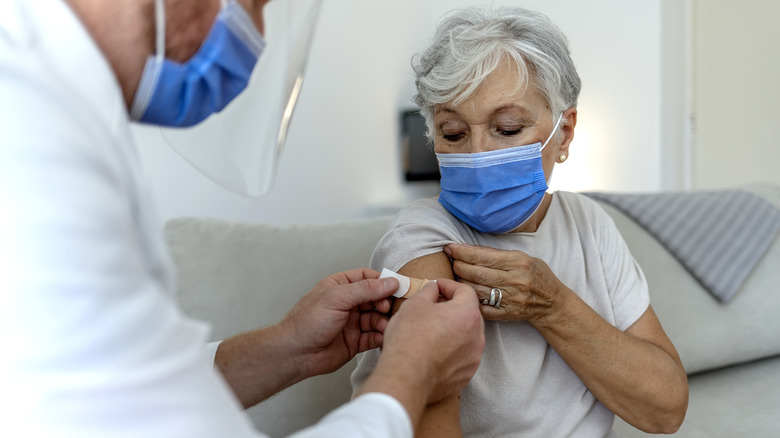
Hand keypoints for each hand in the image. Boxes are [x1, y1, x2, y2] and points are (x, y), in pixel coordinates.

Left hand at [278, 268, 397, 378]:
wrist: (296, 353)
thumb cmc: (308, 321)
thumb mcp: (337, 297)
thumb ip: (366, 289)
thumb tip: (390, 282)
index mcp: (341, 286)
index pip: (368, 278)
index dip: (383, 282)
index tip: (397, 287)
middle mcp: (348, 303)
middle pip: (376, 299)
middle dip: (385, 303)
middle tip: (388, 309)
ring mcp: (352, 323)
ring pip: (377, 318)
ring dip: (383, 321)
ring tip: (384, 326)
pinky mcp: (355, 341)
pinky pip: (373, 336)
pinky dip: (380, 336)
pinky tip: (382, 337)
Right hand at [379, 279, 484, 404]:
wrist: (406, 378)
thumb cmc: (409, 341)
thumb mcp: (414, 304)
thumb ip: (429, 291)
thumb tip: (433, 290)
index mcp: (467, 314)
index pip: (465, 291)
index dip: (449, 285)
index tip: (437, 287)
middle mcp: (477, 336)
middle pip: (468, 314)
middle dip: (452, 308)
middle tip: (432, 308)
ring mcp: (473, 358)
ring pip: (466, 336)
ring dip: (452, 330)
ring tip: (431, 331)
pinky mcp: (466, 375)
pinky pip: (462, 356)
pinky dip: (451, 351)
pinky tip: (433, 351)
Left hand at [445, 243, 567, 326]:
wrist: (552, 303)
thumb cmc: (536, 276)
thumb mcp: (523, 258)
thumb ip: (498, 255)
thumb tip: (469, 249)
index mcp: (518, 262)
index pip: (482, 256)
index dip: (462, 251)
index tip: (449, 248)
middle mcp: (514, 280)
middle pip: (476, 273)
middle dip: (458, 266)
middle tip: (451, 261)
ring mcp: (510, 299)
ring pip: (476, 290)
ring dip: (461, 282)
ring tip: (456, 276)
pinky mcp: (506, 314)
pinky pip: (481, 307)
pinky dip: (469, 299)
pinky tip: (464, 293)